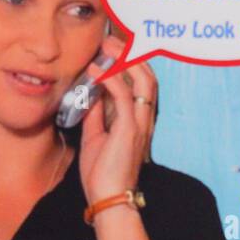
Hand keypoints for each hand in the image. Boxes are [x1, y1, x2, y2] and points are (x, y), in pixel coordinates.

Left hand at [79, 34, 156, 205]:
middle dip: (132, 55)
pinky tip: (97, 69)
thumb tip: (91, 94)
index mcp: (138, 121)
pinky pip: (125, 96)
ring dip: (126, 60)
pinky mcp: (129, 129)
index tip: (114, 48)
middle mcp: (144, 119)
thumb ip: (97, 115)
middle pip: (149, 77)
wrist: (108, 199)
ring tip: (109, 46)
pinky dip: (111, 79)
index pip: (142, 85)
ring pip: (144, 82)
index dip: (131, 64)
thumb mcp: (96, 137)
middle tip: (112, 39)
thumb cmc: (103, 174)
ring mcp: (139, 123)